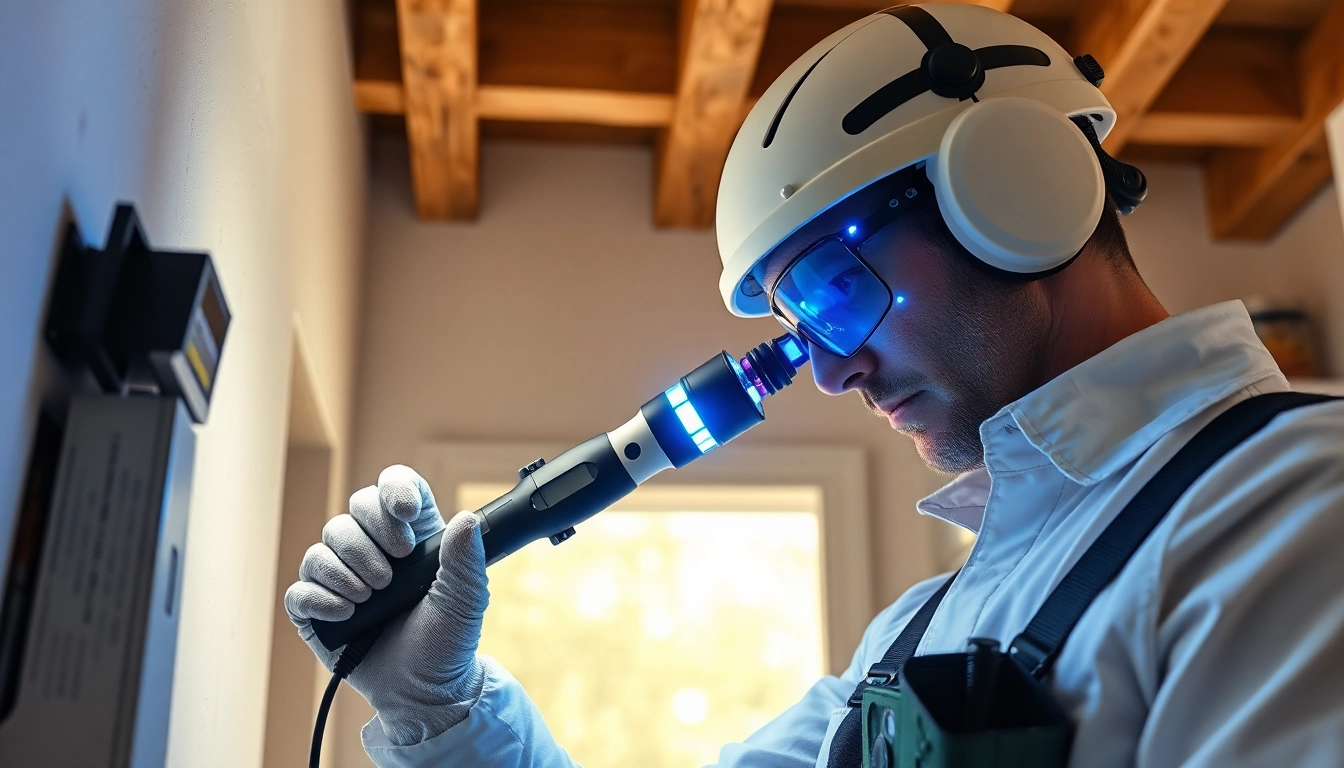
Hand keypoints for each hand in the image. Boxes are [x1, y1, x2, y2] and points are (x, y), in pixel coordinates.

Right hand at [284, 465, 489, 745]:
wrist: (423, 692)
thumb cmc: (447, 643)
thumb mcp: (466, 600)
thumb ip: (466, 559)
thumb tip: (467, 520)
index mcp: (412, 536)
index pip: (395, 488)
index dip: (394, 489)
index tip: (405, 511)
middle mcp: (373, 549)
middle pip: (354, 509)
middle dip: (370, 536)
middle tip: (392, 572)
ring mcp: (342, 577)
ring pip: (324, 544)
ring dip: (348, 569)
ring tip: (372, 598)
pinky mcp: (317, 609)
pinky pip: (300, 588)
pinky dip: (321, 597)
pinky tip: (348, 614)